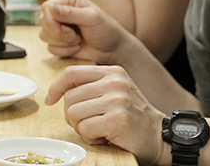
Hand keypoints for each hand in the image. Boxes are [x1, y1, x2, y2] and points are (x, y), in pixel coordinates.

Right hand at [38, 0, 128, 62]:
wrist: (112, 50)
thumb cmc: (106, 30)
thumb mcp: (92, 18)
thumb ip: (71, 12)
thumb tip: (51, 8)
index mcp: (68, 0)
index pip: (46, 7)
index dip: (52, 21)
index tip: (67, 30)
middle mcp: (60, 12)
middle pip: (42, 21)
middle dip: (58, 33)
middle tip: (75, 36)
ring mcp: (58, 27)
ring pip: (43, 35)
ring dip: (62, 43)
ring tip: (78, 41)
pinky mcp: (58, 42)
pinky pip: (49, 48)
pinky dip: (63, 51)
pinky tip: (76, 48)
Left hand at [47, 65, 170, 164]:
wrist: (159, 137)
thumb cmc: (132, 117)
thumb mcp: (114, 92)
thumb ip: (91, 86)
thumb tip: (57, 90)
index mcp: (112, 72)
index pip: (72, 73)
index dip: (56, 87)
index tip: (50, 100)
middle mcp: (115, 83)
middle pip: (70, 97)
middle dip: (72, 116)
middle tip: (88, 124)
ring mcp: (117, 100)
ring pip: (74, 114)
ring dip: (81, 128)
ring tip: (98, 130)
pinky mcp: (117, 120)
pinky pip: (85, 129)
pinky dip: (91, 138)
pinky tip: (105, 137)